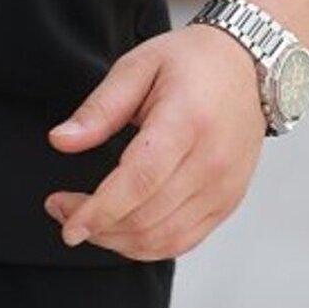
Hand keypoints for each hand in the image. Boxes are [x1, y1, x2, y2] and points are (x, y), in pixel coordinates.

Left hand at [44, 24, 268, 258]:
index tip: (66, 221)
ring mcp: (224, 188)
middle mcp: (212, 162)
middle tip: (60, 209)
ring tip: (86, 221)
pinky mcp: (227, 202)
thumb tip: (60, 141)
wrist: (247, 66)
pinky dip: (146, 245)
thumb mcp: (137, 66)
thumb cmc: (191, 62)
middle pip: (148, 217)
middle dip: (96, 225)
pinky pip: (183, 241)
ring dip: (117, 241)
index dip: (99, 209)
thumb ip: (99, 108)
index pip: (140, 181)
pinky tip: (119, 230)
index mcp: (187, 122)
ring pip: (163, 238)